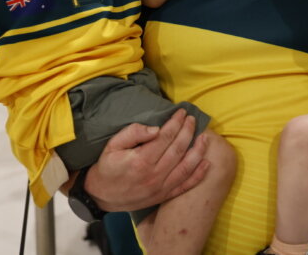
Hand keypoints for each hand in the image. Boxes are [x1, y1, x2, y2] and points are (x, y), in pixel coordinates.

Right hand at [85, 108, 209, 212]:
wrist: (101, 195)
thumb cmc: (107, 167)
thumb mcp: (112, 145)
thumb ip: (133, 133)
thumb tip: (156, 129)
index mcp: (141, 160)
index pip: (166, 137)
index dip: (176, 122)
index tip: (181, 112)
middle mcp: (154, 175)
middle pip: (179, 149)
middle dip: (188, 131)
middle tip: (192, 119)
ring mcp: (161, 187)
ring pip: (187, 166)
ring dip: (199, 150)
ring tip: (205, 136)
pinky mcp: (164, 196)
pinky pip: (186, 185)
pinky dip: (199, 175)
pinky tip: (207, 163)